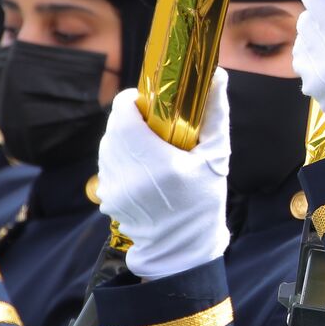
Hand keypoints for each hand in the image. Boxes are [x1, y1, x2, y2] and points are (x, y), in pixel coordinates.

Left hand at [99, 72, 229, 279]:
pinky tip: (142, 167)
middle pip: (114, 127)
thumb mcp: (216, 159)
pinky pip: (107, 164)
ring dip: (123, 138)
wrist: (182, 250)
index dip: (133, 100)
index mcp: (155, 162)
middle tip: (153, 121)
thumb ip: (215, 115)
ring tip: (148, 145)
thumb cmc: (204, 203)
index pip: (123, 113)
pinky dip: (120, 159)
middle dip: (130, 118)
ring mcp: (113, 188)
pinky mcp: (107, 197)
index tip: (149, 102)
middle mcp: (128, 174)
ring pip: (107, 145)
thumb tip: (217, 75)